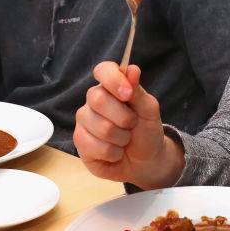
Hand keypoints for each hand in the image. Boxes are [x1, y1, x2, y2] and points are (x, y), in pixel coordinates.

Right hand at [74, 61, 184, 188]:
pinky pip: (96, 147)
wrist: (145, 160)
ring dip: (122, 138)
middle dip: (124, 118)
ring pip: (101, 127)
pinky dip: (113, 153)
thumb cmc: (146, 131)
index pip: (103, 70)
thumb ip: (138, 92)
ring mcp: (84, 121)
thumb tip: (132, 70)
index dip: (113, 79)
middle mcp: (93, 100)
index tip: (128, 94)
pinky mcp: (80, 141)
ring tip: (124, 139)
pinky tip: (115, 151)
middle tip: (132, 124)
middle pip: (99, 99)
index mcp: (111, 87)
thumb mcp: (149, 111)